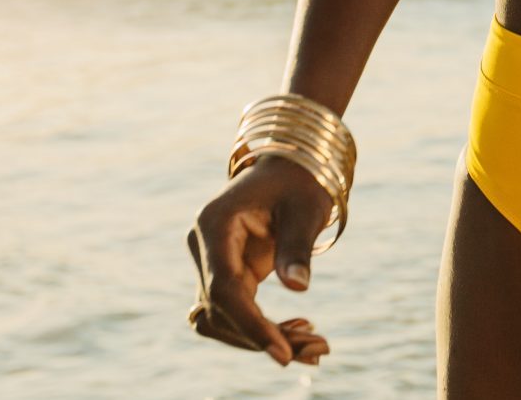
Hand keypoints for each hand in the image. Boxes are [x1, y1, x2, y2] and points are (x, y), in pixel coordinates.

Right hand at [186, 154, 334, 366]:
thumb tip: (298, 288)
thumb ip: (297, 246)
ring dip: (261, 338)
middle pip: (220, 311)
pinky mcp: (223, 274)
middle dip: (262, 337)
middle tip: (316, 350)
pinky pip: (234, 312)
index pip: (224, 288)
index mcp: (215, 223)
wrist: (290, 168)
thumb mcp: (306, 209)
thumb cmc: (300, 182)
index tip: (283, 352)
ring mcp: (209, 261)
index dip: (251, 324)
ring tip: (314, 346)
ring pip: (222, 319)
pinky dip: (261, 328)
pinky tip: (299, 329)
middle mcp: (203, 245)